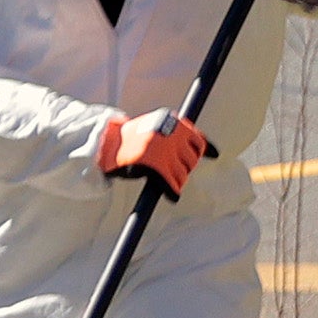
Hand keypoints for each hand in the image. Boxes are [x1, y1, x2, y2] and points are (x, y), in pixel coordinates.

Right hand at [95, 105, 213, 190]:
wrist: (104, 142)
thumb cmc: (129, 137)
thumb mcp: (154, 126)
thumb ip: (176, 133)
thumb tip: (209, 148)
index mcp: (172, 122)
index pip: (199, 140)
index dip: (205, 149)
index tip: (213, 154)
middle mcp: (171, 135)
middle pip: (192, 159)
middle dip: (184, 165)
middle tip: (171, 167)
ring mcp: (163, 151)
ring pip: (183, 173)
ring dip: (177, 179)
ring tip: (163, 177)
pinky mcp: (154, 166)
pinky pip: (171, 184)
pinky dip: (172, 191)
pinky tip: (172, 196)